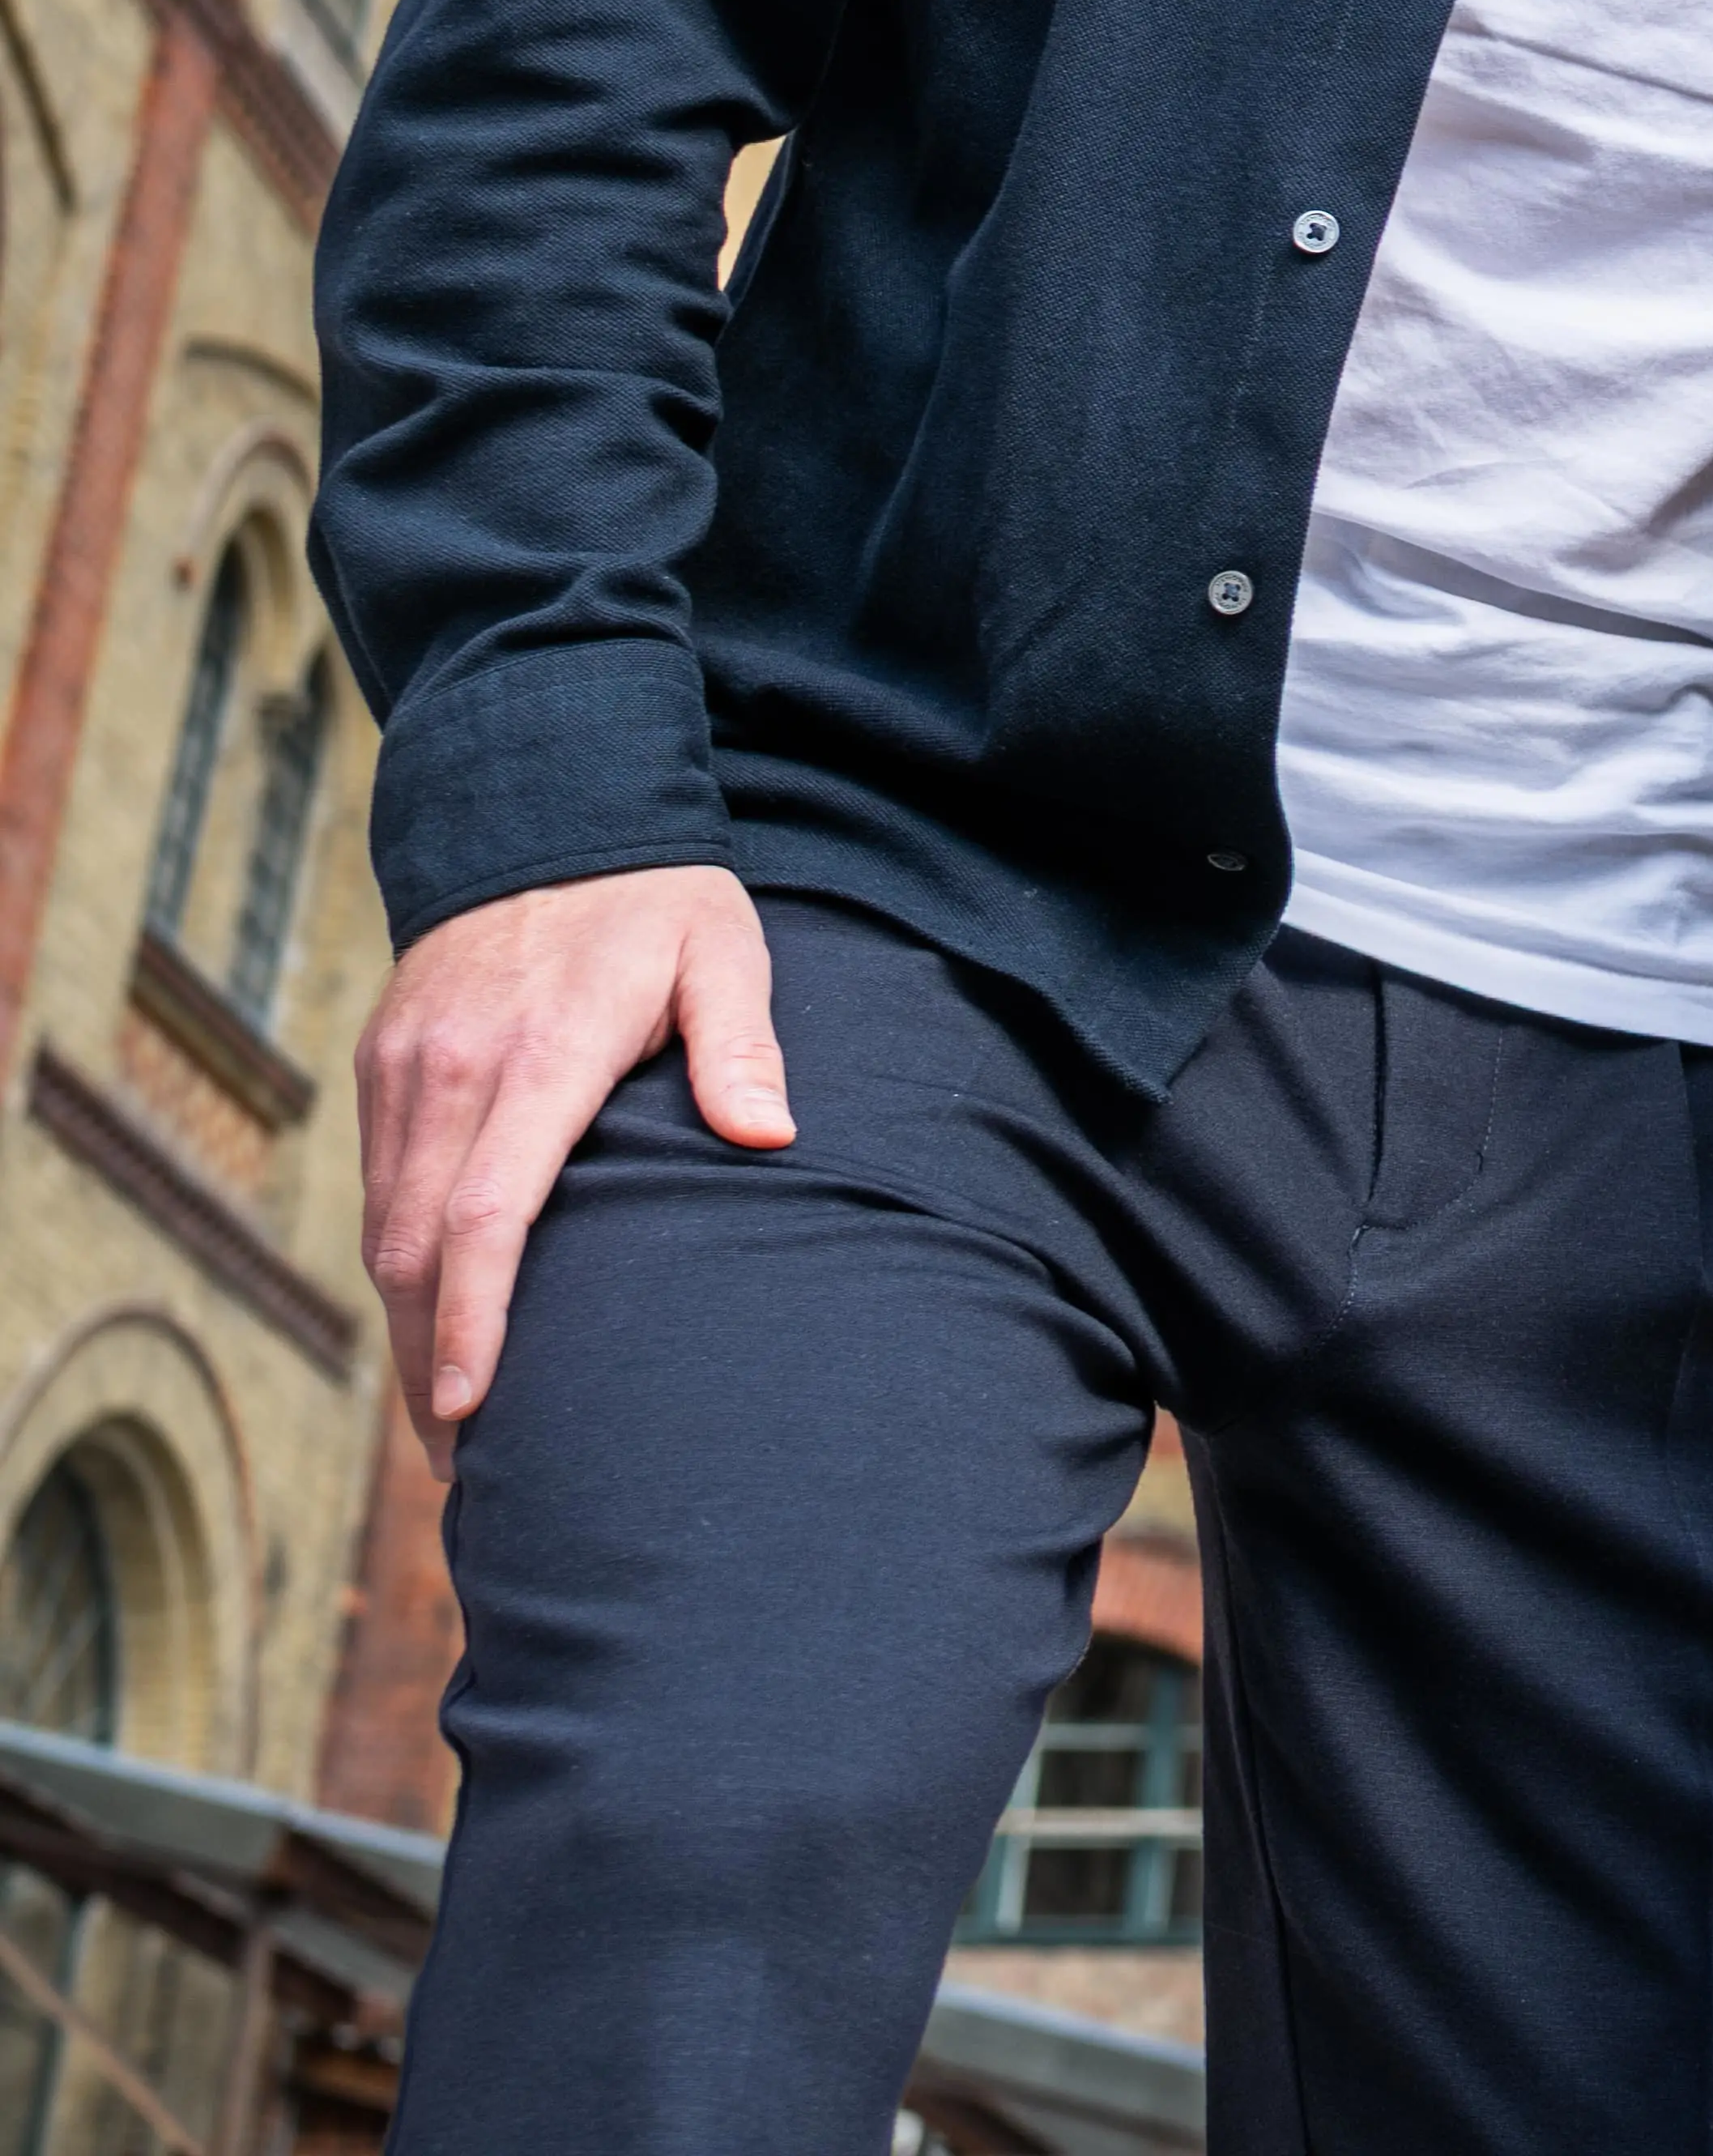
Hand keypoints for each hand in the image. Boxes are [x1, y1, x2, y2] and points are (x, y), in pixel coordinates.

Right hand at [359, 864, 786, 1469]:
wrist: (543, 811)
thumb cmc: (655, 897)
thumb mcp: (723, 948)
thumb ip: (742, 1041)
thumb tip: (770, 1135)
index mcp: (540, 1057)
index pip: (489, 1213)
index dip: (474, 1323)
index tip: (474, 1409)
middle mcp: (452, 1072)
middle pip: (417, 1248)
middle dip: (430, 1363)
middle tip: (468, 1464)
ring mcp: (404, 1072)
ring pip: (385, 1229)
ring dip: (408, 1328)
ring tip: (452, 1420)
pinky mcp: (384, 1067)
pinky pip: (379, 1188)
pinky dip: (399, 1265)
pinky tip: (432, 1319)